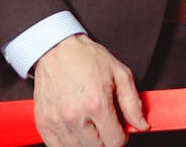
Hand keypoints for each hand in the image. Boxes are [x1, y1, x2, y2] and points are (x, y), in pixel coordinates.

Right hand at [31, 34, 146, 146]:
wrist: (57, 49)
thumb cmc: (88, 59)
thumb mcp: (120, 75)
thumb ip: (133, 104)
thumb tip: (142, 125)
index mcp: (97, 104)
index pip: (114, 141)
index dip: (122, 138)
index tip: (121, 130)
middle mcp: (75, 116)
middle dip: (106, 140)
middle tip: (106, 126)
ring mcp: (57, 121)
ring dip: (88, 143)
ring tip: (91, 127)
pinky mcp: (43, 123)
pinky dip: (69, 144)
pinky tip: (76, 133)